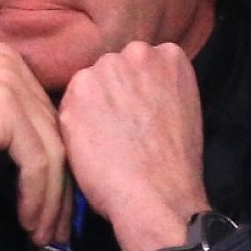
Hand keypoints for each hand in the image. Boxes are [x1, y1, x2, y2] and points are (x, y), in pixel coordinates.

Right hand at [0, 42, 71, 245]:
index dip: (60, 165)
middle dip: (60, 186)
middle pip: (54, 132)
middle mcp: (7, 60)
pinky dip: (37, 196)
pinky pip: (36, 161)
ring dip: (51, 199)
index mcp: (5, 57)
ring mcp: (5, 81)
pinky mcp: (2, 109)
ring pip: (51, 150)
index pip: (48, 116)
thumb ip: (19, 116)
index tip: (58, 206)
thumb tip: (65, 149)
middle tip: (57, 227)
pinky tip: (28, 219)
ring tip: (44, 232)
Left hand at [59, 41, 210, 250]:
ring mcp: (106, 70)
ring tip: (105, 140)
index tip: (137, 112)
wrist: (158, 196)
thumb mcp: (181, 107)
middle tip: (119, 128)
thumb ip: (158, 85)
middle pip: (112, 67)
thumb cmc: (173, 164)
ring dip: (90, 106)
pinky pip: (69, 104)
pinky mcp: (78, 92)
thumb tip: (135, 88)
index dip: (135, 90)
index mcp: (169, 55)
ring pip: (88, 83)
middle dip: (111, 92)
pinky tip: (91, 147)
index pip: (140, 61)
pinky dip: (74, 125)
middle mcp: (137, 53)